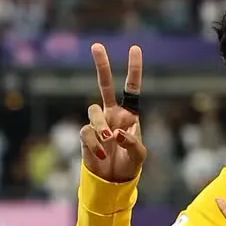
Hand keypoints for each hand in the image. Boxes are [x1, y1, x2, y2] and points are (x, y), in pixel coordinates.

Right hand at [79, 44, 145, 181]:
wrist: (113, 179)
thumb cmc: (130, 164)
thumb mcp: (139, 155)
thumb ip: (131, 142)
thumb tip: (116, 132)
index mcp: (129, 114)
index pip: (131, 88)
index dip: (133, 69)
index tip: (134, 48)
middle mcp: (112, 114)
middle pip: (104, 85)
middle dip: (101, 65)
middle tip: (97, 45)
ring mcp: (98, 123)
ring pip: (93, 111)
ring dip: (101, 126)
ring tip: (109, 141)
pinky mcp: (86, 135)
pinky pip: (87, 132)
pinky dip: (95, 143)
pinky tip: (102, 154)